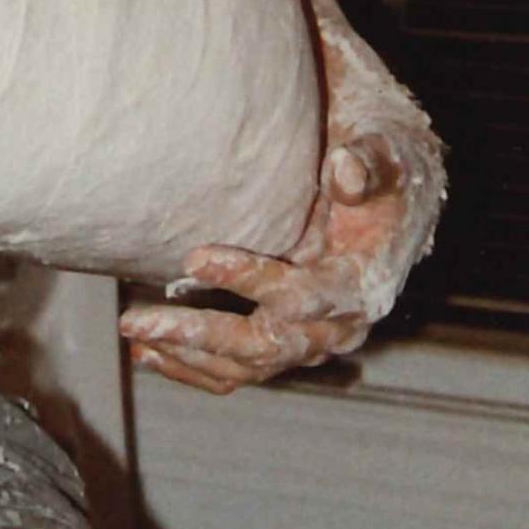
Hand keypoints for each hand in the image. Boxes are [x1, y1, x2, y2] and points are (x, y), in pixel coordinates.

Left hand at [121, 121, 440, 394]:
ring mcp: (309, 340)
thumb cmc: (383, 174)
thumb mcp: (386, 158)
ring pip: (246, 366)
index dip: (249, 278)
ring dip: (186, 356)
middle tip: (135, 319)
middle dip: (199, 334)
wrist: (394, 206)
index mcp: (360, 285)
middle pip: (265, 345)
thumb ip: (369, 164)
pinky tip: (148, 355)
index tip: (193, 256)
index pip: (302, 295)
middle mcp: (337, 326)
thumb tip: (346, 168)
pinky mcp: (286, 342)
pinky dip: (194, 367)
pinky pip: (240, 369)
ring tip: (134, 336)